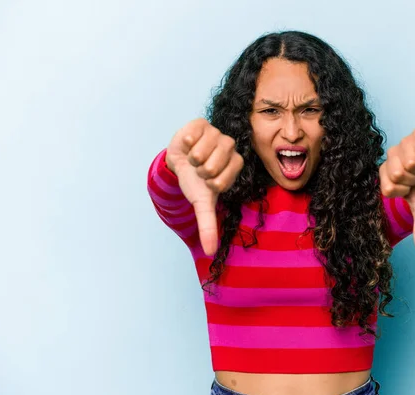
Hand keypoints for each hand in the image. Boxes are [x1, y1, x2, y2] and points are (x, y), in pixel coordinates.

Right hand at [166, 118, 243, 255]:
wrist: (178, 162)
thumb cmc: (195, 182)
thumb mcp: (202, 204)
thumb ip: (208, 226)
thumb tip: (210, 252)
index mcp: (236, 164)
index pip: (225, 178)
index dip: (211, 183)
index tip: (208, 182)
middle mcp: (230, 147)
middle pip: (214, 163)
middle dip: (201, 171)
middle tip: (199, 169)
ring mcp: (217, 133)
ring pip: (204, 149)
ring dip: (193, 158)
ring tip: (193, 157)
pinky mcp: (202, 123)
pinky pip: (193, 135)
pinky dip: (186, 143)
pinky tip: (188, 145)